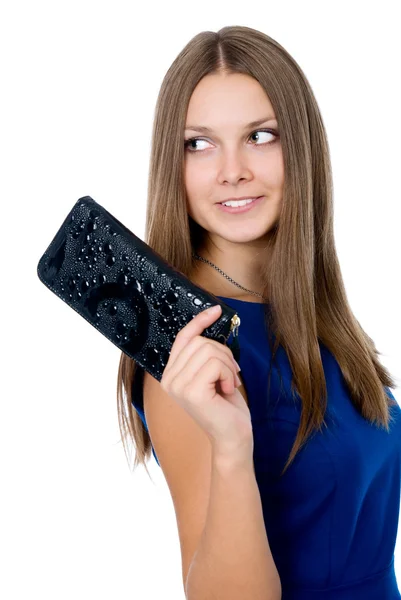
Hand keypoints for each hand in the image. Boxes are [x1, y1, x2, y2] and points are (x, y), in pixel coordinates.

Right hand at [160, 304, 253, 460]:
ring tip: (228, 382)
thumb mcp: (213, 373)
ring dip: (227, 364)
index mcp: (171, 373)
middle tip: (231, 373)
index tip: (216, 310)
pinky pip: (215, 363)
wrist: (232, 437)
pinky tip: (227, 389)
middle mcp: (169, 379)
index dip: (200, 321)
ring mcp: (178, 385)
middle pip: (200, 341)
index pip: (183, 337)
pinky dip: (228, 374)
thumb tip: (213, 321)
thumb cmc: (225, 406)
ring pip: (209, 350)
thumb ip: (206, 353)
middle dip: (223, 353)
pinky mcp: (191, 391)